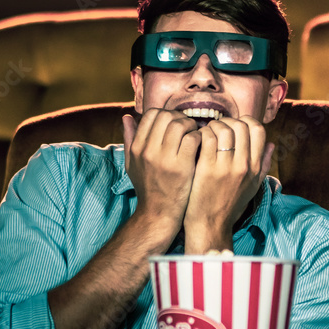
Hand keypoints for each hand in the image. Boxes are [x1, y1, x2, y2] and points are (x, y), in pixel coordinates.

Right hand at [122, 109, 200, 244]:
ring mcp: (164, 158)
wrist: (158, 214)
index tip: (175, 124)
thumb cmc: (148, 188)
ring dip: (192, 126)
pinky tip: (201, 146)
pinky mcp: (181, 166)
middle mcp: (148, 150)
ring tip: (195, 135)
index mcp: (137, 148)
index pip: (152, 114)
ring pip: (180, 124)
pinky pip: (193, 138)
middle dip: (181, 118)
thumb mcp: (132, 164)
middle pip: (166, 116)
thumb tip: (127, 116)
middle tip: (188, 128)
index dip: (167, 114)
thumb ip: (129, 139)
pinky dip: (200, 137)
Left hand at [182, 115, 274, 253]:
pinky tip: (198, 141)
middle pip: (241, 126)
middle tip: (218, 128)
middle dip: (228, 121)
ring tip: (207, 133)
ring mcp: (225, 167)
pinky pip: (207, 138)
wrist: (210, 226)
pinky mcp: (207, 169)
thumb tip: (271, 144)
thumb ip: (263, 164)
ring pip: (223, 129)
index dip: (246, 122)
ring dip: (213, 126)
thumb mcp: (253, 186)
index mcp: (255, 168)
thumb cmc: (230, 206)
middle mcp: (243, 165)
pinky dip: (202, 134)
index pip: (258, 130)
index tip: (236, 126)